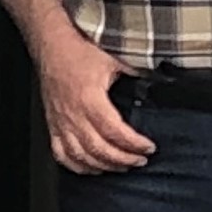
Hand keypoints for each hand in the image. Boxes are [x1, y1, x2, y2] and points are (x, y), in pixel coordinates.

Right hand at [34, 21, 155, 175]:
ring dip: (103, 165)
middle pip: (99, 149)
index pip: (115, 132)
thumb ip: (136, 74)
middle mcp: (73, 114)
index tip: (149, 147)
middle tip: (140, 160)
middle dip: (123, 159)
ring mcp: (61, 122)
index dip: (134, 144)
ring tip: (121, 166)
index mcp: (90, 99)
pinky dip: (76, 165)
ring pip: (81, 155)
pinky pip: (61, 153)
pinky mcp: (53, 124)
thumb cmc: (79, 51)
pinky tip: (91, 166)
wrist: (52, 45)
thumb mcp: (113, 60)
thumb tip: (159, 81)